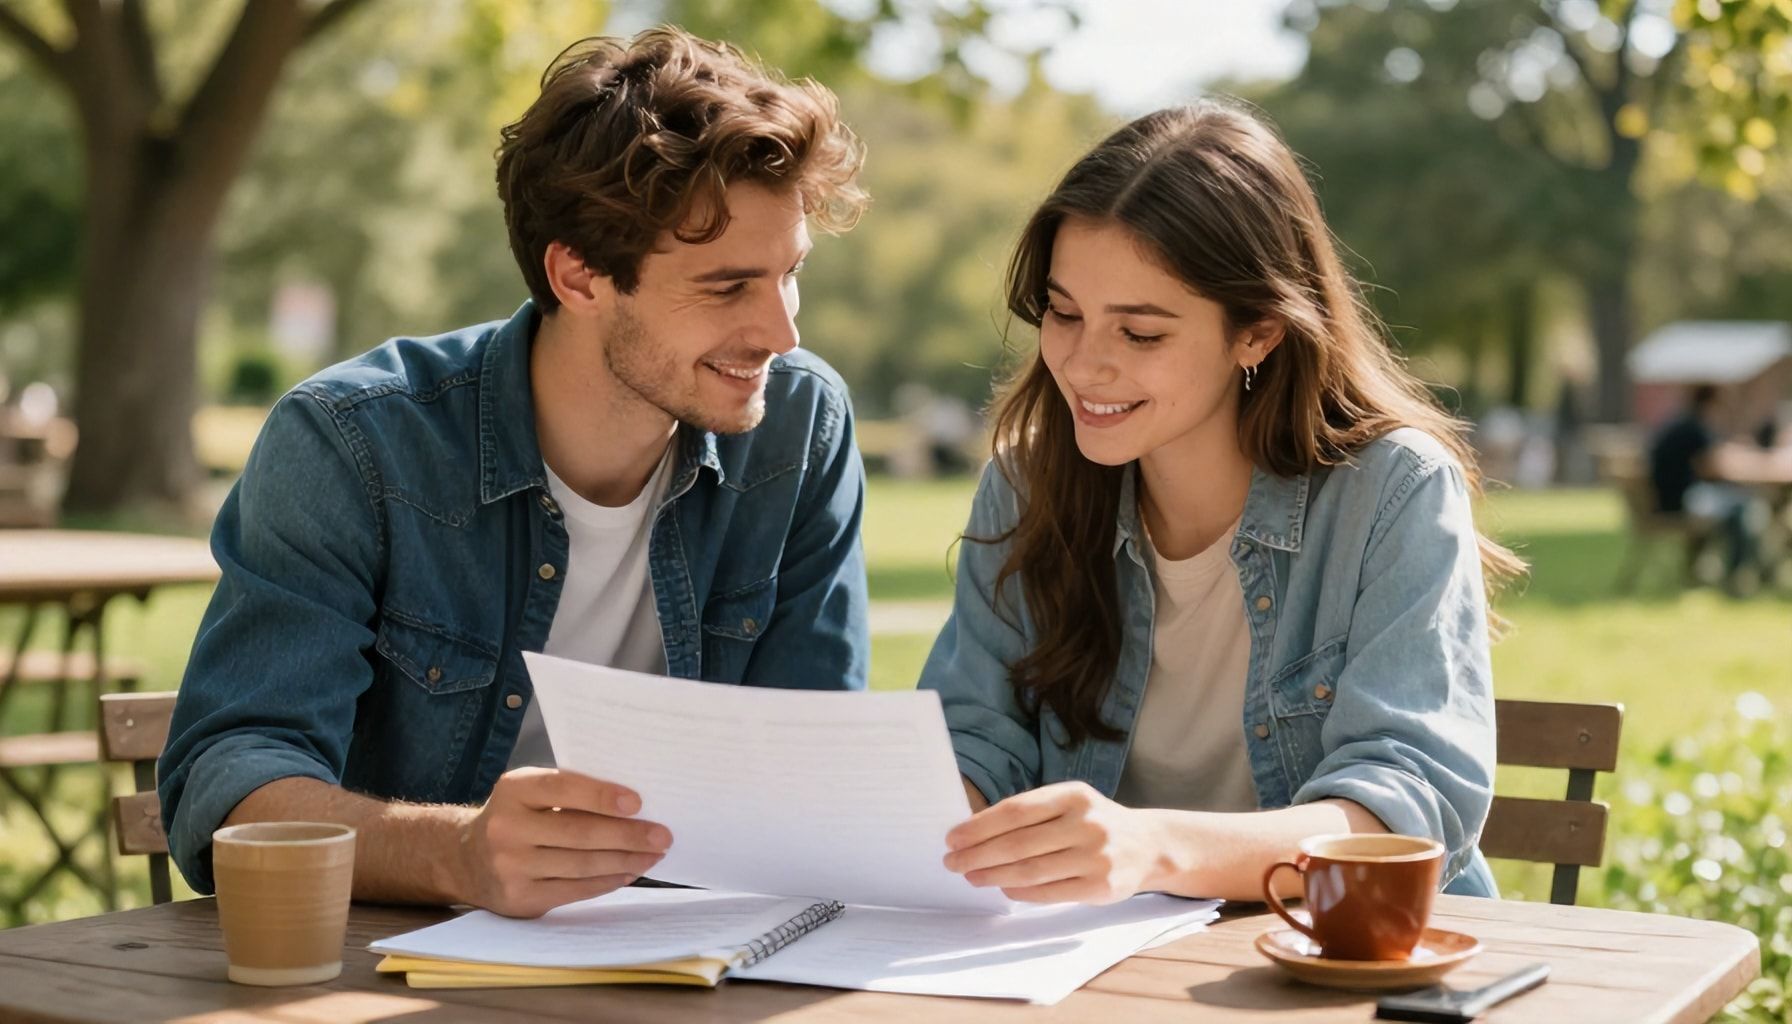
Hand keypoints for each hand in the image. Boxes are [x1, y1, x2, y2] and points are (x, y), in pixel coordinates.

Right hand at [453, 768, 671, 917]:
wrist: (465, 859)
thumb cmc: (517, 817)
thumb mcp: (529, 793)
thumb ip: (569, 792)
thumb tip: (633, 805)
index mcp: (514, 790)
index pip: (562, 788)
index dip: (601, 796)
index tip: (638, 802)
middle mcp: (507, 828)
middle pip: (578, 832)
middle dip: (627, 835)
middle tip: (662, 835)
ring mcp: (511, 867)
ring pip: (581, 865)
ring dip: (625, 860)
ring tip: (655, 855)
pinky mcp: (520, 898)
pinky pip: (575, 890)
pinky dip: (608, 881)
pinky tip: (630, 872)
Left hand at [942, 781, 1160, 903]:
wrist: (1149, 845)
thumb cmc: (1094, 822)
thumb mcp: (1071, 803)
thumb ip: (1032, 813)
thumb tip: (975, 831)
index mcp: (1074, 795)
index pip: (1016, 811)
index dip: (980, 826)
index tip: (953, 838)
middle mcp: (1086, 823)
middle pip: (1019, 843)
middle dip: (978, 854)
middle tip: (952, 862)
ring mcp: (1095, 856)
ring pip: (1031, 870)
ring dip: (994, 875)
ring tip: (971, 876)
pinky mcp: (1100, 886)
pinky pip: (1050, 892)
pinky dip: (1021, 891)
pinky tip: (1003, 887)